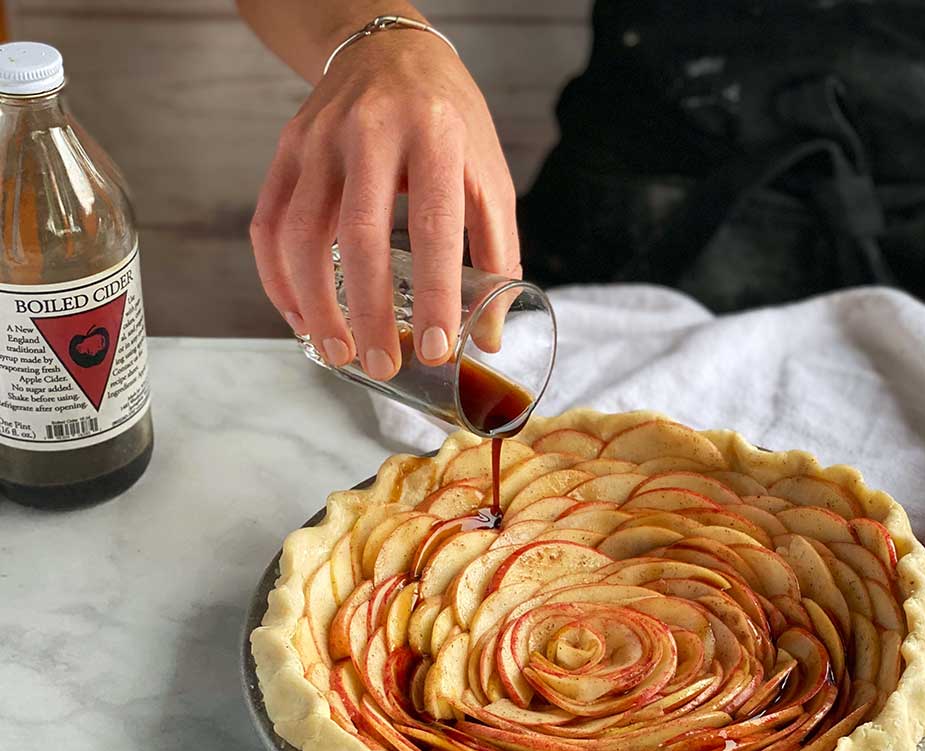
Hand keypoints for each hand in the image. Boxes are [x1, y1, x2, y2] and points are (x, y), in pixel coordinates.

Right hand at [249, 30, 519, 377]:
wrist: (390, 50)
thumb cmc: (448, 121)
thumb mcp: (489, 174)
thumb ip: (495, 253)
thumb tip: (486, 335)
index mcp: (435, 134)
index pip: (432, 222)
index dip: (434, 290)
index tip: (435, 345)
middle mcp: (371, 130)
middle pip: (359, 234)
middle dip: (367, 311)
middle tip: (380, 365)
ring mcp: (320, 138)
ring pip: (301, 232)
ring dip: (314, 302)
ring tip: (338, 352)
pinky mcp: (286, 148)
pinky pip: (268, 221)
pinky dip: (278, 277)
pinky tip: (300, 314)